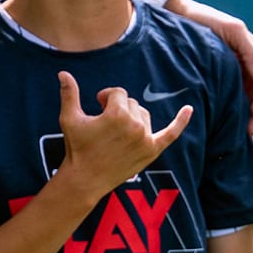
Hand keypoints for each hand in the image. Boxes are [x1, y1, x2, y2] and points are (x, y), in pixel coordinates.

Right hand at [53, 71, 191, 194]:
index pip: (118, 93)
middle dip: (118, 108)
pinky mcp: (152, 151)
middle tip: (104, 122)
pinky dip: (180, 122)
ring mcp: (146, 139)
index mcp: (117, 114)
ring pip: (143, 115)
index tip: (97, 106)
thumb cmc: (77, 148)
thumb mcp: (69, 119)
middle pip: (131, 103)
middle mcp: (135, 125)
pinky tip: (189, 110)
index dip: (106, 98)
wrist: (86, 179)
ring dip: (132, 117)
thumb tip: (63, 73)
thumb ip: (69, 94)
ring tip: (117, 131)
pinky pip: (170, 133)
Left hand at [166, 0, 252, 136]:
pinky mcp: (224, 82)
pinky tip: (237, 130)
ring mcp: (239, 76)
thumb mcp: (232, 30)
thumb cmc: (206, 21)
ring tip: (247, 137)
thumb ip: (252, 53)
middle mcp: (251, 67)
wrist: (180, 17)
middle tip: (250, 131)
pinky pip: (239, 102)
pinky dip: (241, 116)